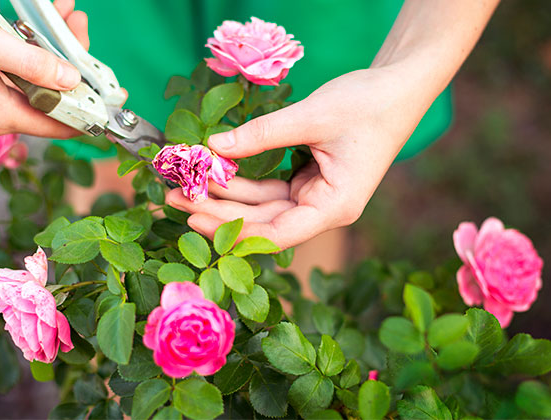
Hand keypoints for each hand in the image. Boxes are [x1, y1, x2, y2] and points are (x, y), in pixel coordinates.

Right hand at [0, 0, 90, 136]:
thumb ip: (33, 64)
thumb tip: (72, 80)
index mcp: (0, 114)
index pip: (59, 125)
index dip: (89, 111)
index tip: (112, 96)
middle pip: (48, 97)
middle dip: (68, 61)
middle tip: (76, 25)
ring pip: (31, 83)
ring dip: (48, 51)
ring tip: (60, 17)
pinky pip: (11, 76)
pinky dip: (26, 53)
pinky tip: (31, 29)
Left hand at [165, 67, 429, 248]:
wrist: (398, 88)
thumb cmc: (367, 105)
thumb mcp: (311, 117)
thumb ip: (261, 135)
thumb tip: (212, 146)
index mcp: (335, 207)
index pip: (277, 233)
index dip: (234, 230)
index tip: (194, 218)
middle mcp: (324, 210)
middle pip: (263, 222)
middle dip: (219, 212)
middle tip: (175, 198)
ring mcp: (315, 197)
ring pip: (262, 207)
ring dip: (226, 197)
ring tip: (184, 187)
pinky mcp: (307, 183)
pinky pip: (269, 189)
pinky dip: (242, 181)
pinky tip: (214, 173)